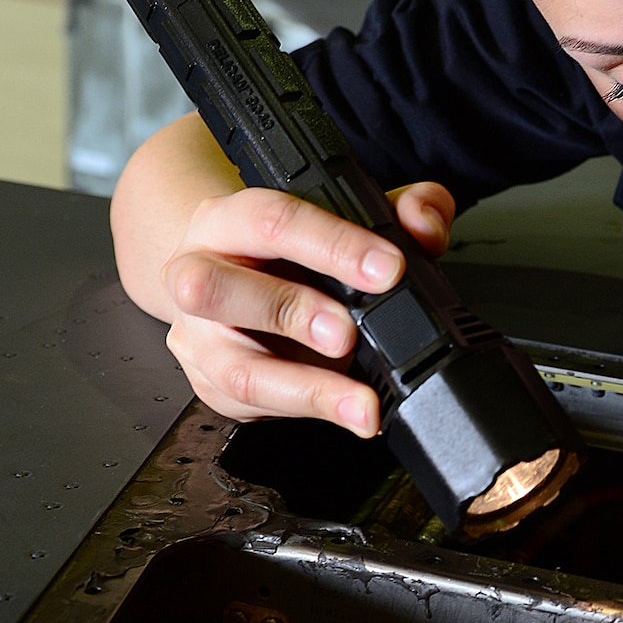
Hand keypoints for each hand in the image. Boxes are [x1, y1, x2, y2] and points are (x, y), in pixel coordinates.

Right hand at [159, 180, 454, 432]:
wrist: (230, 282)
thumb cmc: (288, 250)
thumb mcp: (343, 219)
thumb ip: (398, 210)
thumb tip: (425, 225)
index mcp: (228, 220)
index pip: (273, 221)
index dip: (334, 245)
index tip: (389, 269)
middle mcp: (196, 273)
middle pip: (217, 288)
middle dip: (291, 311)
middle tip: (348, 333)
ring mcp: (198, 337)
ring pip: (233, 368)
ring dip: (304, 386)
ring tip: (358, 400)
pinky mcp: (211, 384)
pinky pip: (251, 406)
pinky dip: (307, 411)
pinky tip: (347, 412)